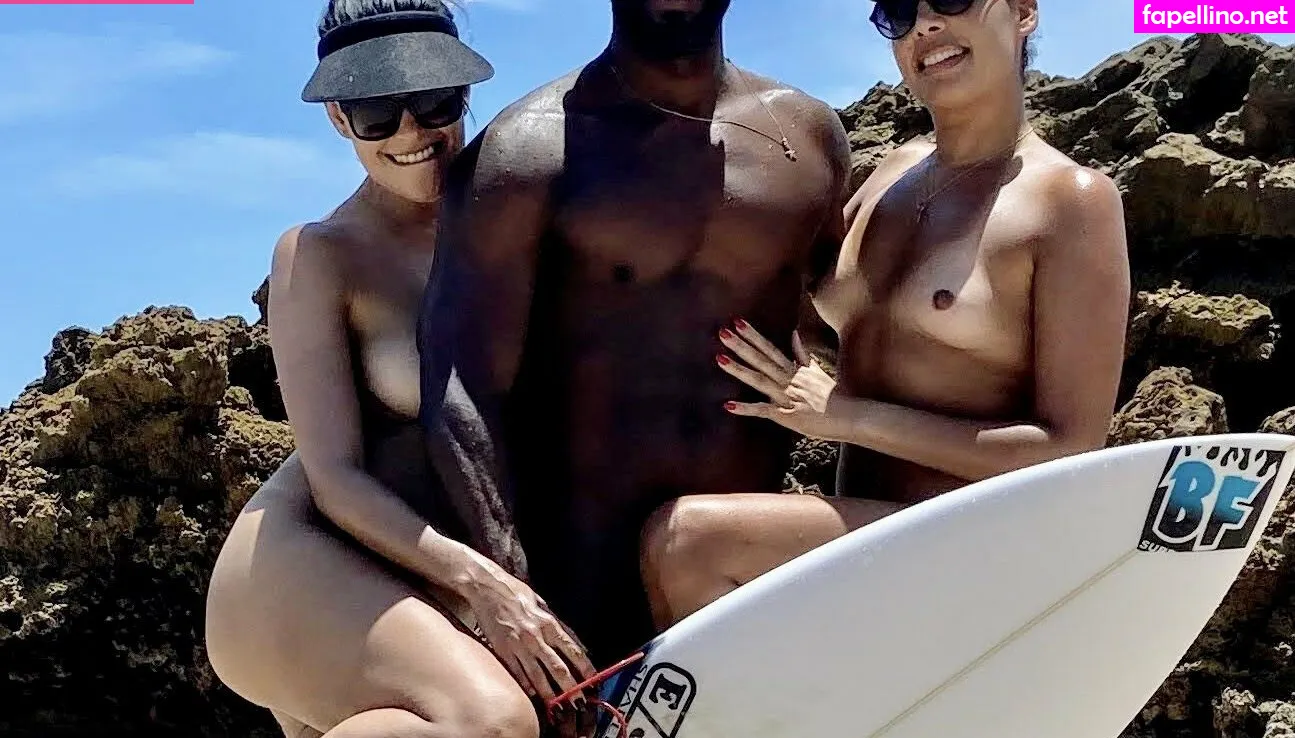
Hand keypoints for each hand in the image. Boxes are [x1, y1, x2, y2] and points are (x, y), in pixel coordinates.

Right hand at [457, 556, 595, 706]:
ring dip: (549, 693)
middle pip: (557, 668)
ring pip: (537, 675)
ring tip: (558, 706)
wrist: (485, 587)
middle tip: (578, 701)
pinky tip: (532, 694)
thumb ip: (554, 622)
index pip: (571, 649)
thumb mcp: (539, 602)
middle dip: (570, 687)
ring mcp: (518, 646)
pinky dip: (525, 685)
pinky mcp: (502, 650)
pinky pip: (516, 672)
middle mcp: (535, 636)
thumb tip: (570, 639)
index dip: (584, 666)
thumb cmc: (513, 592)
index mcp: (547, 622)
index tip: (592, 678)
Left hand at [717, 319, 845, 441]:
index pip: (770, 349)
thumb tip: (794, 334)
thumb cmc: (835, 397)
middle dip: (741, 345)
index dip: (753, 336)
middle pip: (761, 359)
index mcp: (794, 370)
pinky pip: (763, 411)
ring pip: (759, 380)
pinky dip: (746, 408)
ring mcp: (787, 396)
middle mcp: (789, 380)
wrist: (851, 416)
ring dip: (739, 369)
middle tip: (722, 331)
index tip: (737, 322)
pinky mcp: (787, 416)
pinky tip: (728, 405)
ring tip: (719, 358)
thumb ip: (803, 355)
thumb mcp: (817, 372)